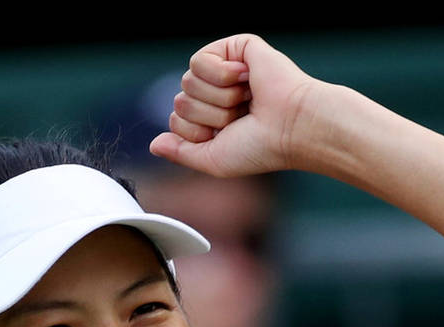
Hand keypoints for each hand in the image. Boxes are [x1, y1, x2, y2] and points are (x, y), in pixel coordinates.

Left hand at [149, 34, 328, 177]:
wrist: (291, 127)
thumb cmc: (260, 147)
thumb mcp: (213, 160)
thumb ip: (181, 152)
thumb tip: (153, 144)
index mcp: (212, 119)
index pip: (176, 120)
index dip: (196, 132)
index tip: (228, 135)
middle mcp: (217, 94)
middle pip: (181, 100)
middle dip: (209, 115)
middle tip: (241, 116)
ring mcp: (225, 70)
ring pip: (188, 81)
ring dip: (218, 98)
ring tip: (247, 100)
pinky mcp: (235, 48)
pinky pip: (199, 60)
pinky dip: (221, 75)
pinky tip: (246, 78)